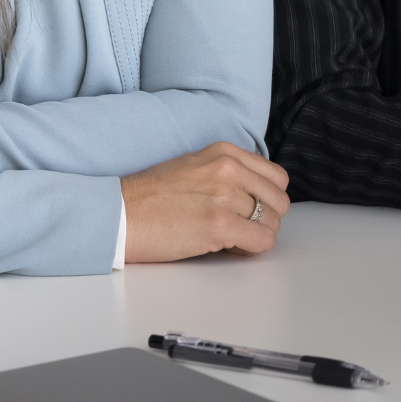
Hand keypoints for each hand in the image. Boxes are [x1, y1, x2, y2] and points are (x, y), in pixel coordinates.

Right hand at [121, 141, 290, 262]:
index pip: (276, 176)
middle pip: (279, 199)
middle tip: (244, 229)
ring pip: (273, 221)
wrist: (121, 214)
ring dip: (258, 234)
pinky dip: (251, 249)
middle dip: (267, 219)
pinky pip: (261, 240)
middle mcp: (229, 169)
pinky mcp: (218, 225)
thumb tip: (255, 195)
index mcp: (225, 152)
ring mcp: (225, 196)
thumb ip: (228, 173)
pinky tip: (229, 247)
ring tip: (233, 238)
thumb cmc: (152, 196)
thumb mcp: (196, 166)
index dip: (268, 198)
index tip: (252, 210)